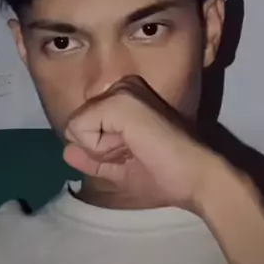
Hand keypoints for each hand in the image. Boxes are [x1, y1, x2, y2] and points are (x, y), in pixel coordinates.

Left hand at [63, 76, 224, 212]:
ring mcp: (121, 90)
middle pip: (77, 124)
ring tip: (137, 150)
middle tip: (136, 153)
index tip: (135, 154)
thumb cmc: (166, 174)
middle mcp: (122, 86)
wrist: (197, 177)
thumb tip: (66, 151)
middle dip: (99, 150)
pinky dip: (100, 147)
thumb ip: (93, 159)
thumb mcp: (122, 169)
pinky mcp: (118, 101)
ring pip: (77, 126)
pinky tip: (132, 147)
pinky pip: (79, 128)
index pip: (84, 125)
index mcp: (125, 97)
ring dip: (101, 150)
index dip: (101, 150)